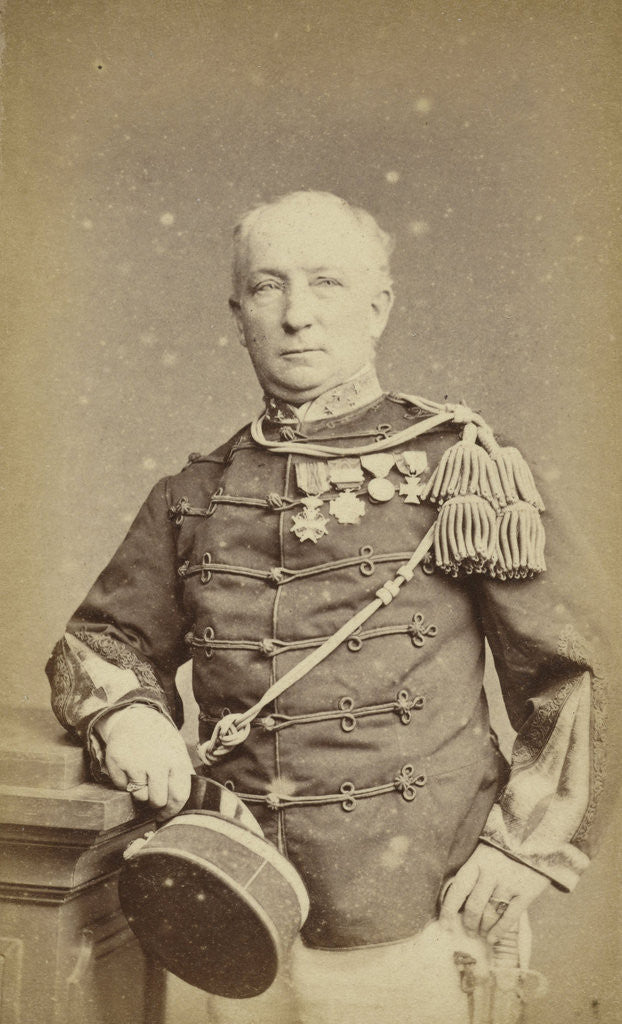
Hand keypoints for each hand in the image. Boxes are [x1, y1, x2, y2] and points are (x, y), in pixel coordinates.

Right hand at [96, 704, 192, 820]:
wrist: (135, 718)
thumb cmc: (159, 740)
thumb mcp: (177, 751)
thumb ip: (184, 774)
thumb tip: (188, 801)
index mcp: (177, 760)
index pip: (179, 796)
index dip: (172, 810)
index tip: (165, 815)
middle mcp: (157, 761)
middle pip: (158, 801)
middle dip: (155, 803)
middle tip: (152, 795)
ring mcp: (136, 762)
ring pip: (139, 796)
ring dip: (140, 791)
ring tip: (142, 775)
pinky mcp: (118, 761)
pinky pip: (121, 787)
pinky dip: (125, 782)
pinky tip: (130, 767)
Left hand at [439, 843, 550, 943]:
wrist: (537, 836)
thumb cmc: (505, 848)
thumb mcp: (485, 853)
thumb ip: (474, 873)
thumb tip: (459, 904)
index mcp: (477, 861)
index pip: (458, 889)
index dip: (448, 910)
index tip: (444, 926)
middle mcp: (491, 872)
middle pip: (474, 906)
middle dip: (469, 923)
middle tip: (469, 932)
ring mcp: (510, 882)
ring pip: (490, 914)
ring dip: (483, 928)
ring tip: (481, 934)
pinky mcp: (527, 892)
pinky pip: (509, 917)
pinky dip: (499, 931)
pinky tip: (492, 938)